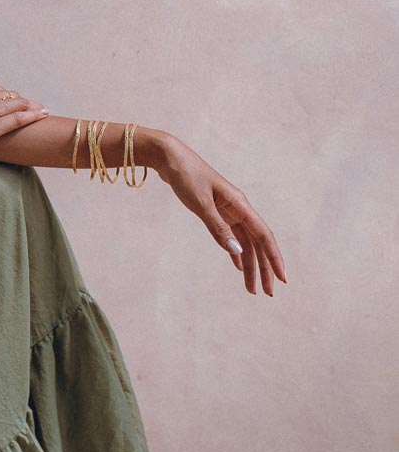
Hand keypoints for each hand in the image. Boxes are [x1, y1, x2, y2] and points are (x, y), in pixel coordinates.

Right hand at [0, 76, 48, 151]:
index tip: (13, 101)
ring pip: (20, 105)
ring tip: (44, 111)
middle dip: (24, 101)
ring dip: (33, 107)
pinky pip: (19, 119)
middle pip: (12, 95)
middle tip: (36, 106)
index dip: (7, 96)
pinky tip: (43, 115)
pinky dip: (33, 116)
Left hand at [154, 135, 286, 296]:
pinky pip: (232, 236)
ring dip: (249, 265)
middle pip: (257, 243)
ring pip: (245, 243)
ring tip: (251, 288)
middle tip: (267, 293)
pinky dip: (236, 252)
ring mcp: (228, 211)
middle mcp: (239, 209)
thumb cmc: (186, 177)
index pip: (263, 236)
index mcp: (240, 205)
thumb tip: (237, 251)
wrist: (170, 158)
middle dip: (263, 269)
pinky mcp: (217, 212)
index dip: (274, 258)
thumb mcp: (200, 204)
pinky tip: (238, 267)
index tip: (281, 279)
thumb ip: (217, 227)